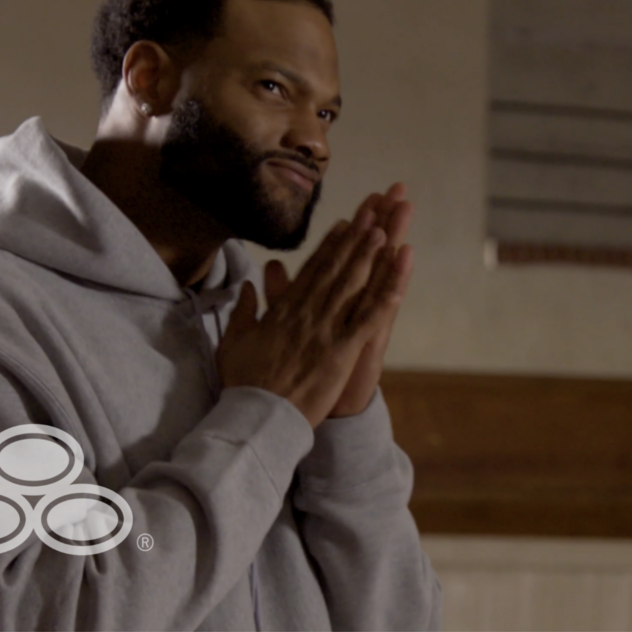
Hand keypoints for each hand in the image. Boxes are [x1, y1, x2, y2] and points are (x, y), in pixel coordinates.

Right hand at [216, 205, 407, 426]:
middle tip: (372, 214)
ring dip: (368, 259)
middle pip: (334, 271)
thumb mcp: (234, 342)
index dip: (330, 247)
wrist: (257, 416)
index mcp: (283, 311)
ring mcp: (325, 331)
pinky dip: (382, 301)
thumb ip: (244, 311)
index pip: (310, 271)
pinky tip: (398, 284)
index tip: (344, 225)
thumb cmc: (245, 383)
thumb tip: (247, 286)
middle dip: (353, 241)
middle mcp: (306, 314)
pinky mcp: (341, 352)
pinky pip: (366, 323)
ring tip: (384, 232)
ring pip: (350, 288)